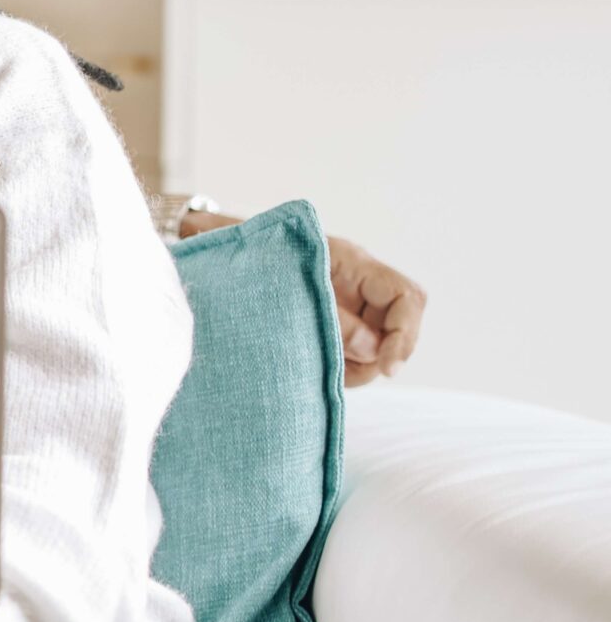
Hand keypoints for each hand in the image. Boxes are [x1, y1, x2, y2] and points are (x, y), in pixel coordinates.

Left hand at [180, 208, 428, 386]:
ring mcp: (347, 309)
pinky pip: (349, 359)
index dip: (405, 334)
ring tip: (305, 361)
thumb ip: (328, 315)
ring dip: (348, 367)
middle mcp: (357, 287)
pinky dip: (331, 369)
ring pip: (373, 352)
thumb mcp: (284, 281)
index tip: (386, 369)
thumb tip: (371, 347)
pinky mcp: (330, 329)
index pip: (406, 297)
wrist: (214, 251)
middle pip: (396, 331)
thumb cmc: (246, 252)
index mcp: (351, 263)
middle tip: (333, 370)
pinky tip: (300, 363)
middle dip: (372, 358)